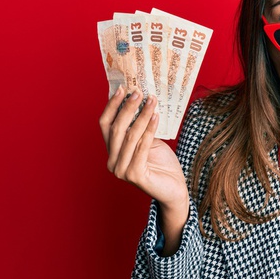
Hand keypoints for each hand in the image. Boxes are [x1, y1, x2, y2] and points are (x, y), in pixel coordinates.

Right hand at [99, 87, 187, 209]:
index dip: (112, 106)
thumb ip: (140, 127)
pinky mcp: (135, 176)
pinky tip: (156, 117)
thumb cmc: (162, 164)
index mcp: (112, 152)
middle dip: (128, 107)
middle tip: (139, 92)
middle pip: (116, 129)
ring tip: (152, 101)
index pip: (105, 125)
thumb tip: (141, 99)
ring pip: (130, 136)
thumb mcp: (149, 141)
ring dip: (142, 115)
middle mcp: (112, 162)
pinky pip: (142, 146)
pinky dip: (150, 130)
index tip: (122, 89)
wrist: (174, 189)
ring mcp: (121, 170)